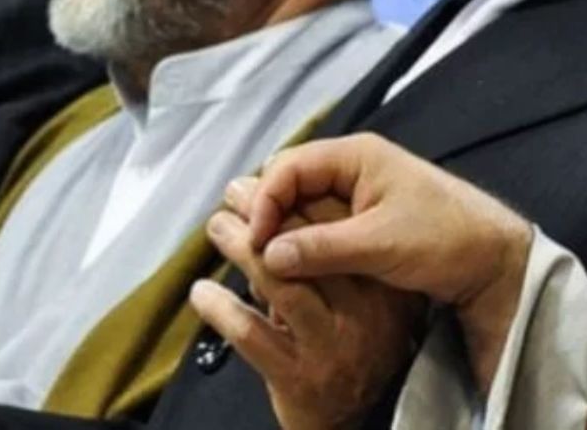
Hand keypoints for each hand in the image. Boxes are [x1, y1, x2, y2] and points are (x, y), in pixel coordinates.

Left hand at [192, 194, 425, 429]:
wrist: (357, 420)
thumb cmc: (353, 348)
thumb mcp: (362, 302)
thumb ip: (334, 263)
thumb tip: (282, 213)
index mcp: (383, 288)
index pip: (341, 229)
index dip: (299, 198)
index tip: (269, 181)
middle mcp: (363, 314)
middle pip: (310, 248)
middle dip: (266, 212)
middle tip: (236, 192)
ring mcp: (330, 346)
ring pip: (281, 282)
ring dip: (242, 249)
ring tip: (217, 227)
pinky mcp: (297, 375)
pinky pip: (252, 333)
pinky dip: (222, 308)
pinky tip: (203, 290)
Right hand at [242, 132, 534, 389]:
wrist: (494, 260)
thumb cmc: (445, 239)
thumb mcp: (381, 244)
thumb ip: (322, 247)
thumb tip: (267, 254)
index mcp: (356, 156)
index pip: (287, 167)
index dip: (263, 203)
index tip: (254, 244)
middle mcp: (352, 167)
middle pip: (289, 183)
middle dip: (267, 216)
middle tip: (250, 256)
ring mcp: (358, 194)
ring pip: (302, 207)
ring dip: (283, 233)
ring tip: (266, 267)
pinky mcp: (365, 220)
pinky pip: (320, 226)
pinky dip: (303, 245)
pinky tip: (293, 271)